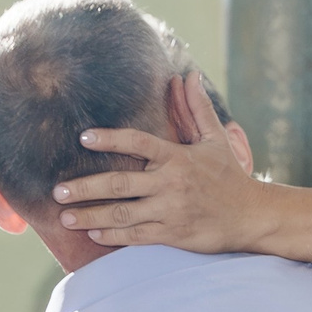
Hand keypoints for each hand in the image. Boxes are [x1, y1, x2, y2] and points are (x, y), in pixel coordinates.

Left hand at [60, 72, 267, 252]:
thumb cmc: (230, 176)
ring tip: (66, 217)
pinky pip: (137, 235)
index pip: (137, 143)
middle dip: (84, 188)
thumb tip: (189, 75)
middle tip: (58, 191)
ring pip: (122, 214)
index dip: (110, 139)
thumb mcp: (216, 139)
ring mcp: (171, 210)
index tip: (84, 138)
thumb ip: (197, 108)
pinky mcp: (174, 234)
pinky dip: (113, 235)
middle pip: (119, 184)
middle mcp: (170, 183)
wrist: (252, 216)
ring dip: (91, 216)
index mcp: (177, 157)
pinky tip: (94, 233)